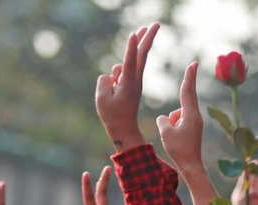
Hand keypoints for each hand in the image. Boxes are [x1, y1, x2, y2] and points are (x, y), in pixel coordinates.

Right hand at [95, 23, 158, 150]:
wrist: (123, 128)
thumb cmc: (112, 115)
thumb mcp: (102, 97)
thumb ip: (104, 81)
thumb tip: (112, 74)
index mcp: (128, 83)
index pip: (130, 61)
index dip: (131, 47)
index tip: (134, 34)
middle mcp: (134, 79)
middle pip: (141, 54)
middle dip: (147, 38)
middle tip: (155, 24)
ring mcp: (134, 80)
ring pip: (131, 61)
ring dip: (134, 47)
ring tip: (139, 35)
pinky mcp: (131, 83)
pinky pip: (123, 71)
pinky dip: (118, 73)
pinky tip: (115, 85)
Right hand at [158, 62, 203, 171]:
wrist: (191, 165)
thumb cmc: (178, 150)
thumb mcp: (165, 133)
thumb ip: (162, 120)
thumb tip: (164, 117)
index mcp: (190, 115)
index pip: (187, 91)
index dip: (189, 77)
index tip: (192, 65)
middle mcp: (195, 116)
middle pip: (188, 95)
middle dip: (188, 81)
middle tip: (193, 64)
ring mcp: (195, 122)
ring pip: (178, 114)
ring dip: (172, 121)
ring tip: (173, 138)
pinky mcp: (193, 128)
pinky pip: (180, 121)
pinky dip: (174, 126)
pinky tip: (174, 139)